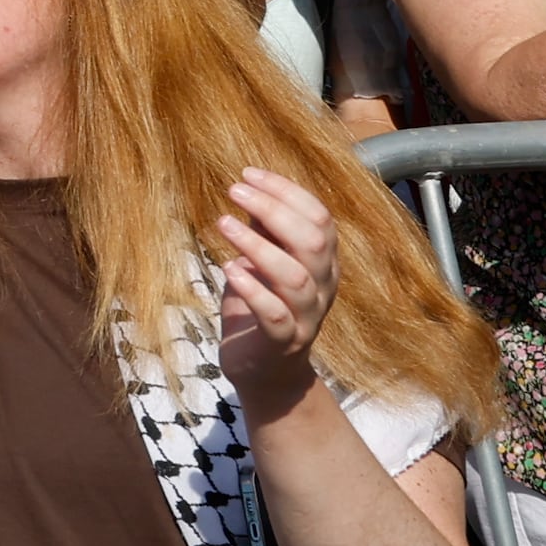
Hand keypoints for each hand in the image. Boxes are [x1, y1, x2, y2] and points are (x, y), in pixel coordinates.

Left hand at [212, 167, 340, 413]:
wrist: (264, 371)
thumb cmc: (261, 307)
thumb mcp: (263, 261)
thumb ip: (266, 230)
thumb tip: (251, 185)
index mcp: (323, 263)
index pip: (320, 218)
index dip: (287, 192)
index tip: (248, 174)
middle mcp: (322, 287)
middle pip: (314, 242)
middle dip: (274, 209)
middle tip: (233, 190)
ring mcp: (307, 317)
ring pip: (296, 277)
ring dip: (257, 246)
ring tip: (222, 223)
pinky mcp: (284, 343)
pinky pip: (277, 316)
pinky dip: (254, 290)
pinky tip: (229, 269)